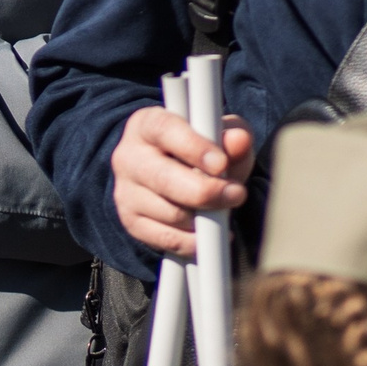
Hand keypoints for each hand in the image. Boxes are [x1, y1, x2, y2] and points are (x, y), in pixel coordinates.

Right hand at [112, 106, 250, 259]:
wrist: (170, 173)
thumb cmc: (196, 148)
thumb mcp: (216, 135)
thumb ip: (231, 136)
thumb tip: (240, 140)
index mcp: (146, 124)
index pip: (164, 131)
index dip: (193, 147)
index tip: (221, 163)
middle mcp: (129, 156)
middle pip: (163, 178)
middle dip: (205, 191)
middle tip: (237, 194)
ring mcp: (126, 191)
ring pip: (170, 213)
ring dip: (203, 217)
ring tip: (223, 209)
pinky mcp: (131, 222)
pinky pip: (167, 239)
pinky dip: (194, 241)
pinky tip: (209, 232)